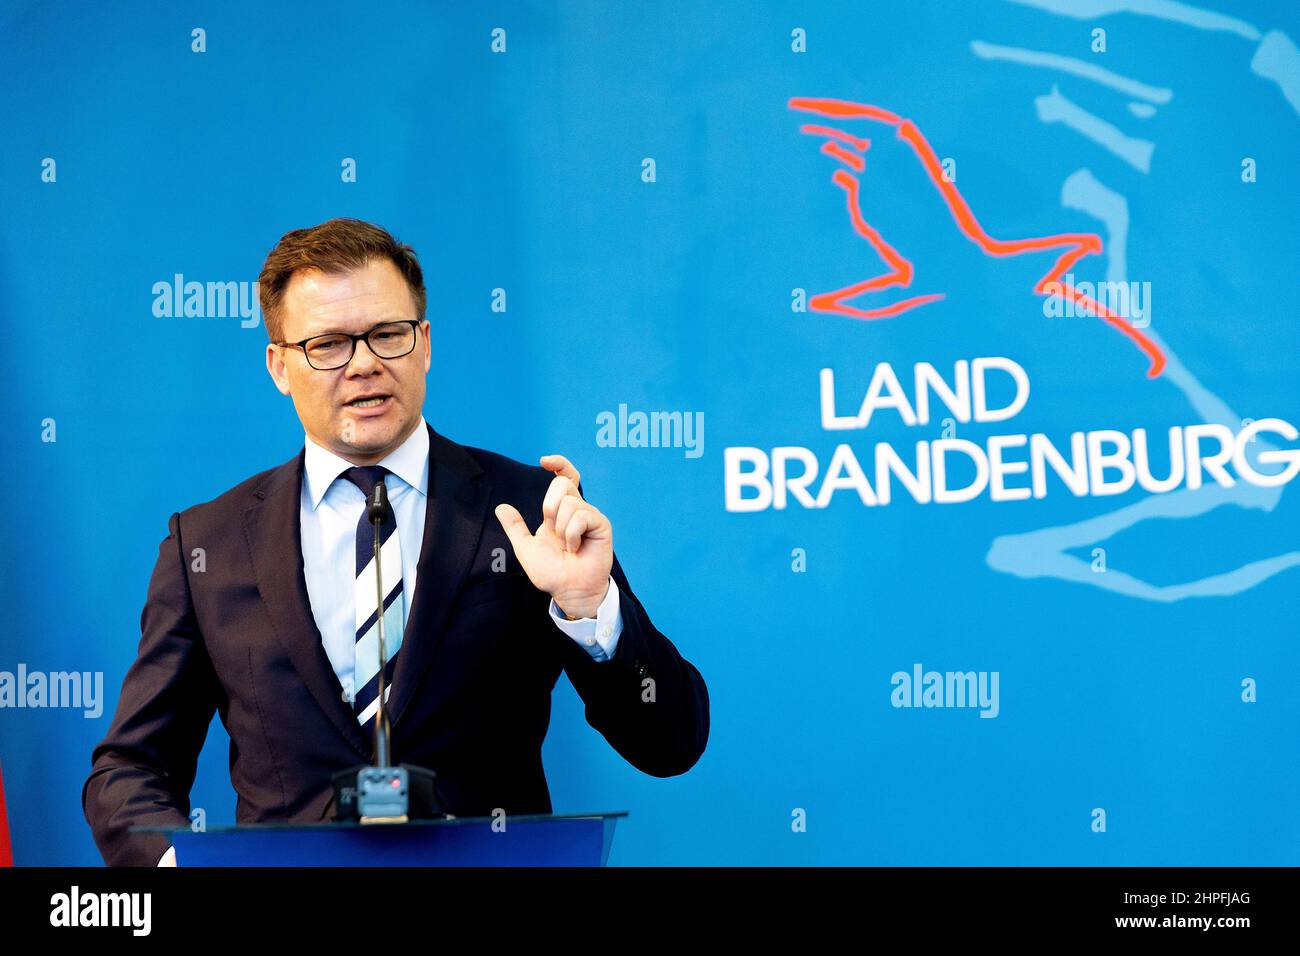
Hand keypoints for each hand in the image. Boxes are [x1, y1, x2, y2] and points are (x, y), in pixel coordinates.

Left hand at [494, 454, 612, 618]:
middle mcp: (577, 509)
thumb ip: (515, 527)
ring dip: (561, 529)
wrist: (568, 590)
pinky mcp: (601, 525)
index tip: (543, 461)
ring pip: (570, 503)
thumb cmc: (551, 572)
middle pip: (562, 483)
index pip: (564, 477)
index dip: (558, 464)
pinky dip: (572, 535)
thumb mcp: (525, 547)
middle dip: (550, 507)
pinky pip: (581, 516)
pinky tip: (575, 548)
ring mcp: (590, 516)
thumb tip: (501, 507)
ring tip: (567, 546)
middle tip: (552, 531)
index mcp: (560, 510)